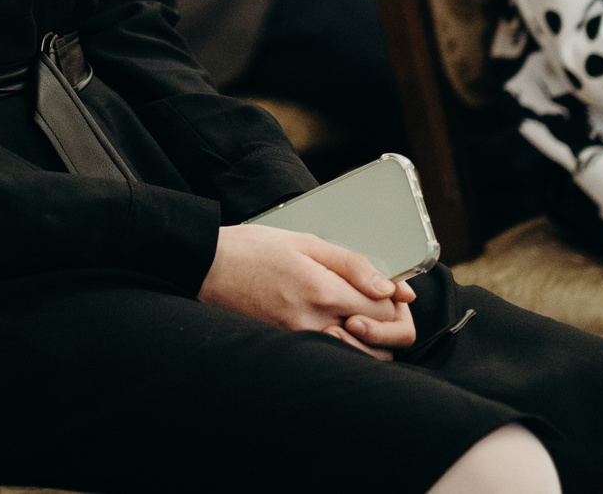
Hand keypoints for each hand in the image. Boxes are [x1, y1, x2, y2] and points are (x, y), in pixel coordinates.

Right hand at [198, 224, 417, 355]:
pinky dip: (344, 347)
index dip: (395, 302)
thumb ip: (355, 265)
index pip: (386, 312)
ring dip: (369, 341)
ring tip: (355, 315)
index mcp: (322, 291)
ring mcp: (300, 343)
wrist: (206, 268)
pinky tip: (335, 326)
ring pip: (358, 359)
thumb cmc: (254, 249)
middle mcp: (313, 324)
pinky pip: (331, 359)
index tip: (388, 290)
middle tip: (377, 305)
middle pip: (380, 344)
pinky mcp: (288, 351)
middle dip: (389, 326)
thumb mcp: (307, 242)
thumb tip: (395, 290)